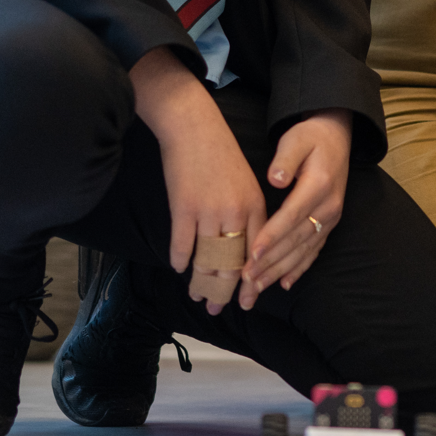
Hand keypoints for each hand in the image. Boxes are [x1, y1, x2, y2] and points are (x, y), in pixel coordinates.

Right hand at [131, 49, 267, 313]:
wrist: (194, 127)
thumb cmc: (221, 154)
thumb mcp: (246, 183)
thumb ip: (248, 216)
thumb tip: (244, 250)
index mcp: (255, 206)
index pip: (257, 255)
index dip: (251, 283)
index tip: (247, 301)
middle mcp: (235, 213)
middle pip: (231, 264)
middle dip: (224, 292)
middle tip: (217, 309)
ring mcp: (208, 212)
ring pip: (206, 260)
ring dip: (200, 282)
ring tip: (197, 295)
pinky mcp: (183, 208)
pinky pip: (181, 245)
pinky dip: (179, 259)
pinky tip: (178, 268)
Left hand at [244, 109, 351, 299]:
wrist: (336, 137)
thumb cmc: (310, 137)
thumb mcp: (296, 139)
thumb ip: (285, 159)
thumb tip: (275, 179)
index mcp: (319, 185)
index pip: (292, 215)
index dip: (272, 235)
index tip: (253, 252)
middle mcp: (329, 206)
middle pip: (296, 239)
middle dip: (271, 261)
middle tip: (246, 279)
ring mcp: (331, 218)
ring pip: (304, 250)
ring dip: (280, 270)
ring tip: (258, 287)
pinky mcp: (329, 224)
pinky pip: (314, 250)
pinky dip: (299, 268)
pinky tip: (285, 283)